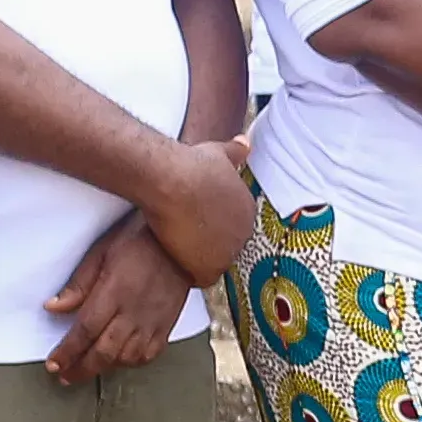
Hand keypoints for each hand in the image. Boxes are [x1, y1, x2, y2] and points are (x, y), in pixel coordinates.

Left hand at [42, 218, 195, 382]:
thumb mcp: (101, 253)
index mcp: (114, 293)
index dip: (67, 352)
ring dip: (105, 367)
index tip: (54, 364)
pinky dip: (132, 362)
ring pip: (126, 357)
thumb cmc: (140, 241)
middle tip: (66, 376)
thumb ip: (78, 284)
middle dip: (81, 369)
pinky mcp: (167, 324)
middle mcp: (134, 312)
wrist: (183, 243)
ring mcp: (152, 321)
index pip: (84, 331)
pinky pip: (149, 354)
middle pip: (103, 352)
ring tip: (89, 368)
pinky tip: (121, 360)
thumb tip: (54, 307)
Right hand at [139, 135, 254, 284]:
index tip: (194, 224)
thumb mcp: (218, 154)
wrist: (174, 181)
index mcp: (248, 210)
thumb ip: (234, 152)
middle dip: (206, 245)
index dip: (210, 227)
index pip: (231, 227)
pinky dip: (189, 274)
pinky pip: (201, 279)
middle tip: (183, 239)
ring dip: (197, 260)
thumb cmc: (191, 165)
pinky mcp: (210, 267)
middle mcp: (244, 232)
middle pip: (224, 247)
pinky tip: (176, 262)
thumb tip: (245, 142)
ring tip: (177, 250)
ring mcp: (229, 252)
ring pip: (213, 263)